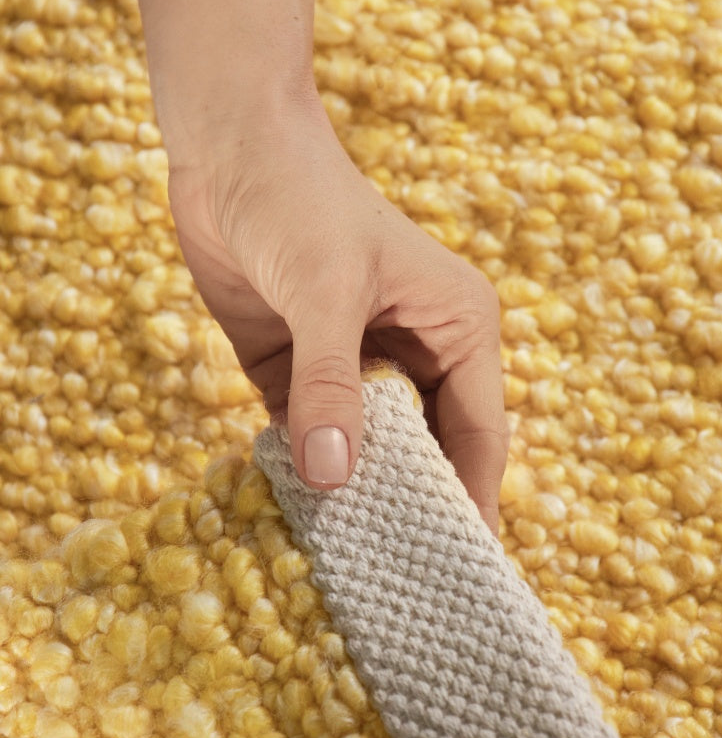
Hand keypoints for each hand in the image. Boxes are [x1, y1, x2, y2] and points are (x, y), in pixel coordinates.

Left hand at [166, 94, 509, 535]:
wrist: (229, 148)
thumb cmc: (302, 198)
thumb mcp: (325, 289)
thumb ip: (329, 384)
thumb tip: (333, 479)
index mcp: (457, 326)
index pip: (477, 434)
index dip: (470, 503)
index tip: (463, 577)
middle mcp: (416, 350)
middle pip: (425, 450)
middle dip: (412, 509)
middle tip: (401, 589)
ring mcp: (356, 362)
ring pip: (366, 449)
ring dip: (355, 496)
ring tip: (348, 571)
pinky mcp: (299, 368)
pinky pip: (309, 434)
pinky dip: (304, 470)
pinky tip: (294, 517)